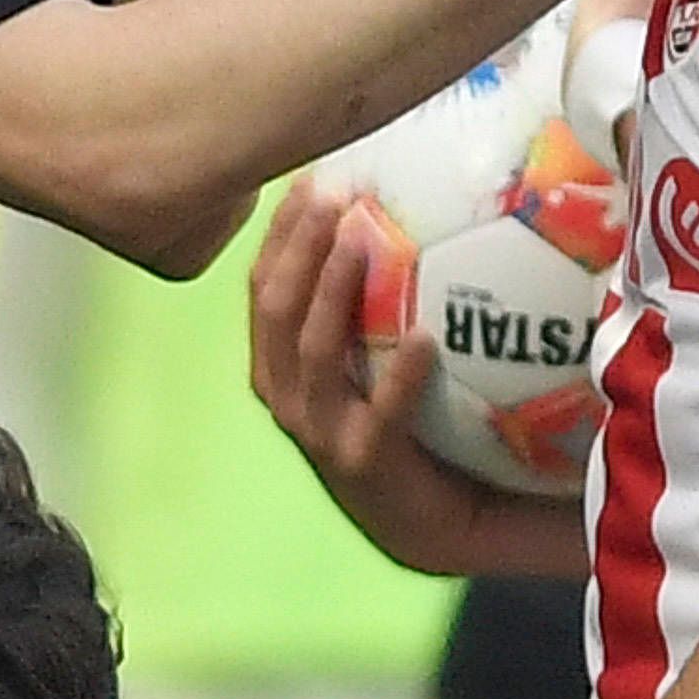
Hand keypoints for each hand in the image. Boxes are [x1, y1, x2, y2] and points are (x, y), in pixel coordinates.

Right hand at [247, 182, 563, 578]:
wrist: (436, 523)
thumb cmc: (410, 424)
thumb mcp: (379, 357)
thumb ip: (380, 298)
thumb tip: (414, 208)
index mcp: (281, 366)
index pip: (262, 286)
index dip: (280, 231)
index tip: (311, 175)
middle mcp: (287, 396)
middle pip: (274, 308)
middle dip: (297, 245)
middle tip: (332, 192)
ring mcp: (320, 434)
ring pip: (311, 350)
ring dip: (330, 289)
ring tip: (360, 240)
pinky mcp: (363, 465)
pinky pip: (379, 413)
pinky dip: (399, 377)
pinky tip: (425, 341)